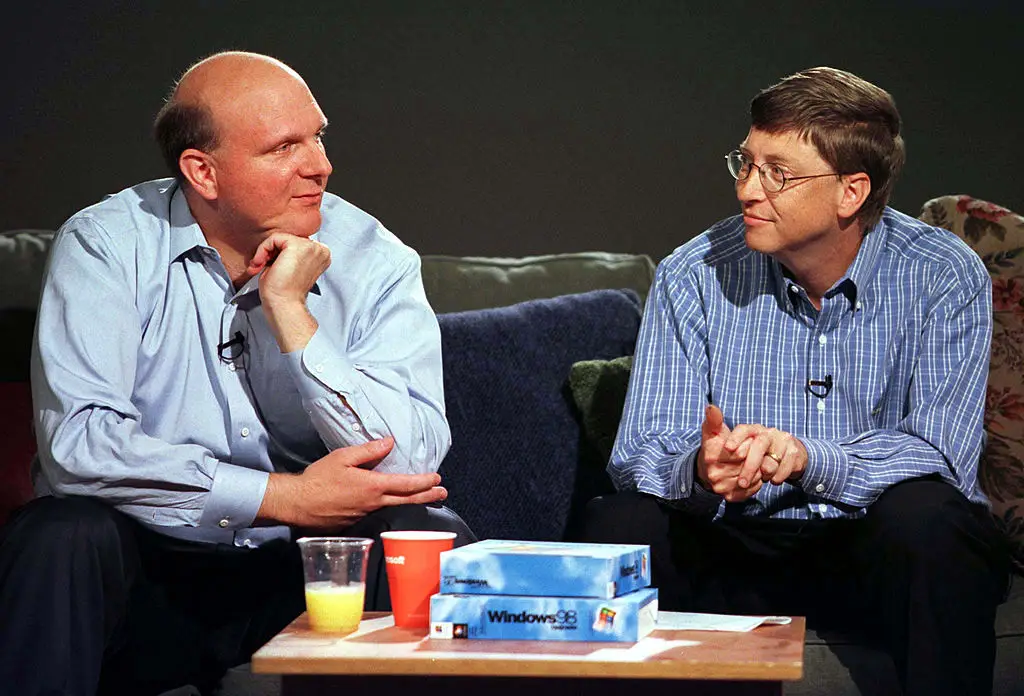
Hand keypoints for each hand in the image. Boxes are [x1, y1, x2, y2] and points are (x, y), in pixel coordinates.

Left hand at [249, 233, 330, 304]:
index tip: (268, 266)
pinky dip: (263, 250)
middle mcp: (320, 249)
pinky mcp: (298, 246)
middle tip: (261, 267)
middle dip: (271, 252)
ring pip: (281, 238)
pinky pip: (274, 238)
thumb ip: (290, 253)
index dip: (278, 253)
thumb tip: (276, 243)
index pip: (296, 243)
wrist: (284, 304)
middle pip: (289, 239)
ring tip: (260, 267)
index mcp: (321, 255)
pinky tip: (260, 264)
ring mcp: (311, 246)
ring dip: (266, 252)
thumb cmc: (285, 292)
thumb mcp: (290, 267)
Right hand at [257, 437, 447, 527]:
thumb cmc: (318, 479)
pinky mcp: (356, 521)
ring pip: (394, 508)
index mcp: (372, 486)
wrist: (298, 503)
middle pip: (407, 501)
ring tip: (424, 498)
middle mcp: (373, 503)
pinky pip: (379, 513)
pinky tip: (393, 504)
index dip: (424, 482)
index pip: (406, 485)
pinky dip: (391, 507)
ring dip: (411, 502)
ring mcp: (365, 514)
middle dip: (427, 496)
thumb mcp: (343, 457)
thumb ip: (369, 450)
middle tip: (442, 493)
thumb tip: (389, 442)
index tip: (437, 478)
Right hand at [697, 405, 762, 501]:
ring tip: (752, 462)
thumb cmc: (714, 446)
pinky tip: (751, 473)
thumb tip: (711, 407)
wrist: (707, 469)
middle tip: (752, 453)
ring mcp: (723, 488)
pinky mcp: (731, 497)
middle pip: (749, 464)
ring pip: (754, 477)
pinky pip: (754, 488)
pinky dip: (757, 481)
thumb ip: (714, 419)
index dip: (748, 445)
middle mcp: (715, 475)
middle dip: (754, 457)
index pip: (742, 451)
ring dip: (758, 469)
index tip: (746, 442)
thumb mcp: (713, 431)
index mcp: (711, 456)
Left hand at [722, 422, 807, 487]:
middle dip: (750, 465)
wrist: (782, 457)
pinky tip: (773, 480)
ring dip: (766, 471)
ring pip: (774, 457)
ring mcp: (783, 440)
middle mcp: (768, 432)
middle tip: (741, 482)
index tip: (728, 448)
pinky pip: (787, 465)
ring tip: (760, 479)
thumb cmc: (749, 453)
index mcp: (752, 429)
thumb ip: (718, 431)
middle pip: (760, 444)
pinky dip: (780, 475)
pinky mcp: (794, 451)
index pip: (744, 429)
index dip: (736, 437)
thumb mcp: (731, 444)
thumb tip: (710, 409)